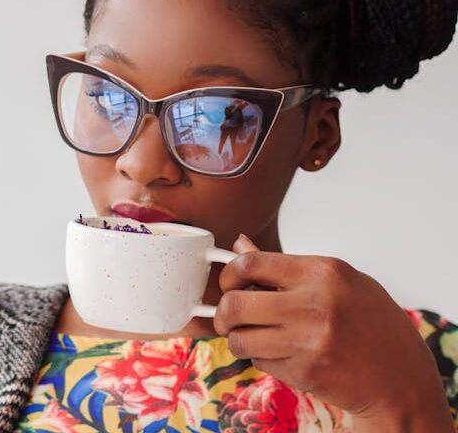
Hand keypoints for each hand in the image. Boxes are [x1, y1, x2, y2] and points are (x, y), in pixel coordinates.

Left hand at [213, 235, 452, 430]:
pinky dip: (261, 358)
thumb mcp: (336, 280)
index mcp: (322, 272)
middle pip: (235, 304)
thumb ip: (285, 266)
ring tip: (254, 337)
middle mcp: (314, 304)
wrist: (399, 376)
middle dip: (222, 313)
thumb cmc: (369, 321)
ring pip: (240, 339)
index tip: (229, 284)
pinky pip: (259, 361)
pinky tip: (283, 353)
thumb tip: (240, 246)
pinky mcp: (305, 371)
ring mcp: (309, 340)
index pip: (251, 263)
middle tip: (228, 318)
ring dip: (239, 340)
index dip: (229, 274)